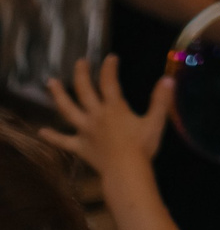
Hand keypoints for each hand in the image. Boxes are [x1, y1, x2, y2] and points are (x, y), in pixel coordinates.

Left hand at [41, 56, 171, 182]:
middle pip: (85, 91)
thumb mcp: (155, 121)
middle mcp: (96, 115)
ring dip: (58, 96)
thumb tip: (168, 79)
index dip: (109, 68)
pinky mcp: (79, 146)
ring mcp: (84, 131)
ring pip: (68, 110)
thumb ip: (161, 100)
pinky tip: (41, 131)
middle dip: (81, 74)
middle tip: (80, 61)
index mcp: (114, 108)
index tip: (110, 57)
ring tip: (50, 83)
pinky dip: (51, 136)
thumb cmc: (142, 146)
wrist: (125, 171)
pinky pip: (63, 140)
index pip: (109, 82)